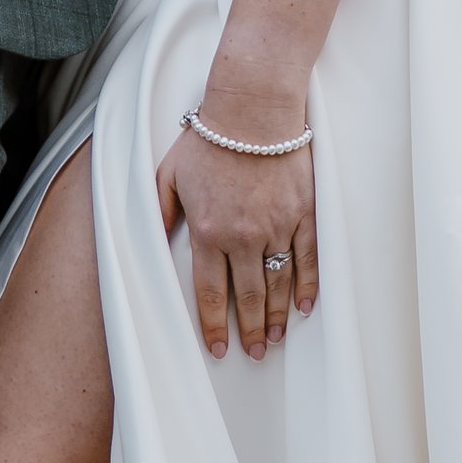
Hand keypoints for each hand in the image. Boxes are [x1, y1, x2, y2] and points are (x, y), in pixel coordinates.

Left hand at [157, 107, 317, 359]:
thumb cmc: (209, 138)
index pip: (209, 292)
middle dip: (249, 330)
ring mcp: (276, 226)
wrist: (253, 109)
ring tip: (276, 339)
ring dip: (276, 316)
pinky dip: (307, 286)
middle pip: (246, 296)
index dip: (214, 325)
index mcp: (207, 231)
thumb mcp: (168, 174)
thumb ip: (159, 212)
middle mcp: (242, 236)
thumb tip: (153, 240)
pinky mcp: (304, 214)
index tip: (218, 349)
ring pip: (277, 284)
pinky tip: (304, 307)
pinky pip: (307, 260)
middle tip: (255, 353)